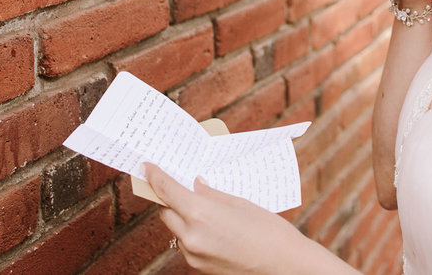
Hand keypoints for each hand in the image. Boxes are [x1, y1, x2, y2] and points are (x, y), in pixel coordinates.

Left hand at [144, 163, 307, 273]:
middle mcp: (191, 236)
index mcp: (201, 214)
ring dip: (182, 218)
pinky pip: (187, 245)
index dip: (154, 176)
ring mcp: (194, 255)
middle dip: (169, 199)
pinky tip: (212, 229)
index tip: (147, 167)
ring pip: (176, 230)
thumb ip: (212, 195)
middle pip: (166, 212)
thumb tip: (195, 186)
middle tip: (178, 186)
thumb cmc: (269, 231)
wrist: (284, 265)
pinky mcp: (199, 268)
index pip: (167, 191)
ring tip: (202, 209)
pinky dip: (193, 234)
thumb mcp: (241, 204)